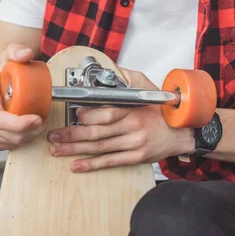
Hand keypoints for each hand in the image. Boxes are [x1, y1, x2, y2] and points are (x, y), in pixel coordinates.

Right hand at [0, 43, 46, 150]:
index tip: (37, 119)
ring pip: (4, 141)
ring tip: (39, 125)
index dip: (17, 124)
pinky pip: (2, 146)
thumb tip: (25, 54)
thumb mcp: (10, 54)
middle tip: (43, 123)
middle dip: (26, 132)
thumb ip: (17, 50)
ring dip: (25, 138)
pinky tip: (28, 132)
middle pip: (2, 133)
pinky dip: (18, 142)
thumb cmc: (4, 68)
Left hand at [47, 68, 193, 171]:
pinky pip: (109, 162)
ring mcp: (133, 144)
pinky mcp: (135, 158)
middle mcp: (132, 128)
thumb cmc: (161, 111)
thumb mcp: (148, 88)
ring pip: (99, 148)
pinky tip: (76, 165)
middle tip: (53, 135)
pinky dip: (91, 165)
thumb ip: (129, 78)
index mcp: (133, 110)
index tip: (73, 114)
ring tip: (56, 149)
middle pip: (97, 132)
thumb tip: (113, 70)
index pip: (107, 113)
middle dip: (71, 134)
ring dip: (75, 149)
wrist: (181, 133)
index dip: (88, 115)